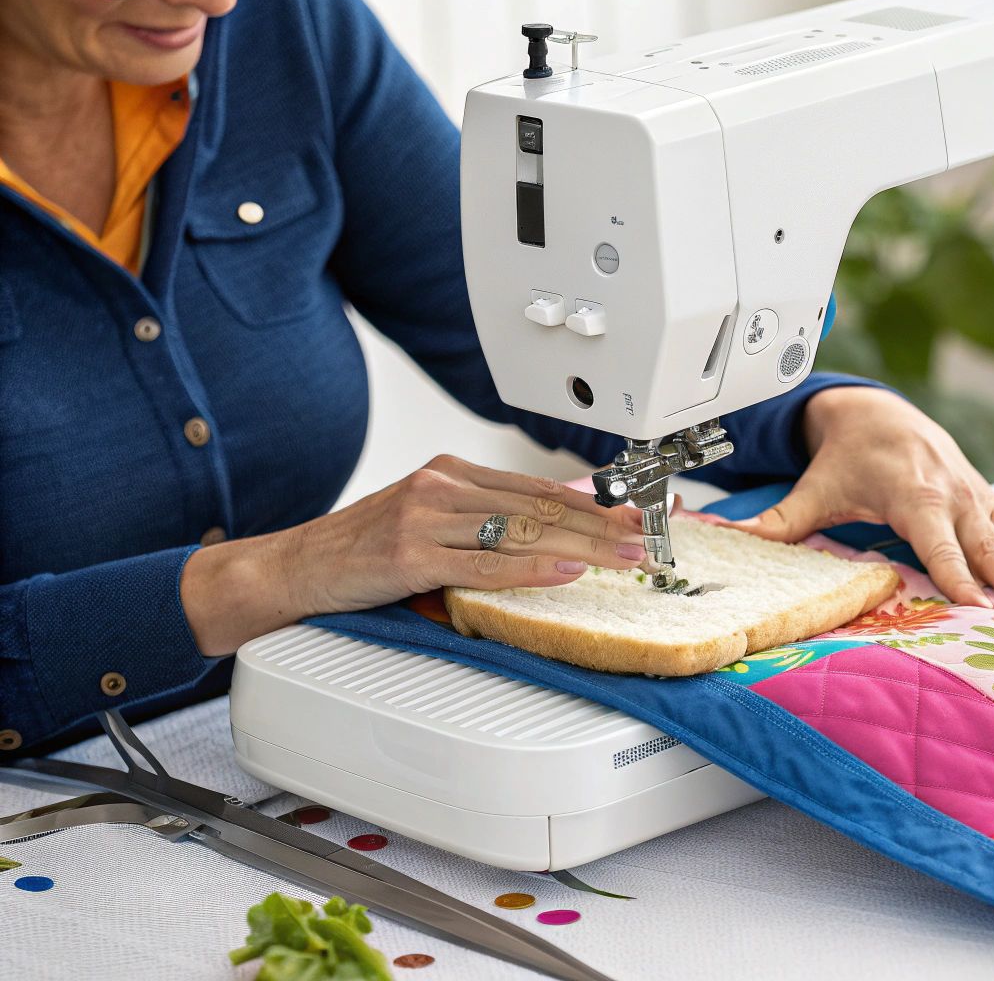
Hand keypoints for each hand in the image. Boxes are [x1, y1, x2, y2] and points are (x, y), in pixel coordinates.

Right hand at [181, 455, 648, 654]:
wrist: (294, 567)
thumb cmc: (364, 550)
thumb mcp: (431, 520)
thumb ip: (488, 520)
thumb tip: (558, 526)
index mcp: (453, 472)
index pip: (541, 487)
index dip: (597, 502)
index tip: (639, 515)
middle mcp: (442, 485)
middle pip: (541, 506)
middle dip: (603, 524)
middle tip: (648, 537)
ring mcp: (424, 516)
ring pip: (521, 531)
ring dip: (582, 546)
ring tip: (625, 556)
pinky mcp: (408, 553)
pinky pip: (482, 563)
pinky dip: (529, 569)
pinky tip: (564, 572)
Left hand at [731, 386, 993, 611]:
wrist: (879, 411)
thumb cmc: (847, 452)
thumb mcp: (813, 488)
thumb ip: (776, 523)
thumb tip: (725, 538)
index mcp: (912, 493)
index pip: (937, 541)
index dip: (956, 572)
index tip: (976, 603)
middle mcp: (953, 494)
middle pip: (988, 544)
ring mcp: (978, 497)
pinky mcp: (991, 502)